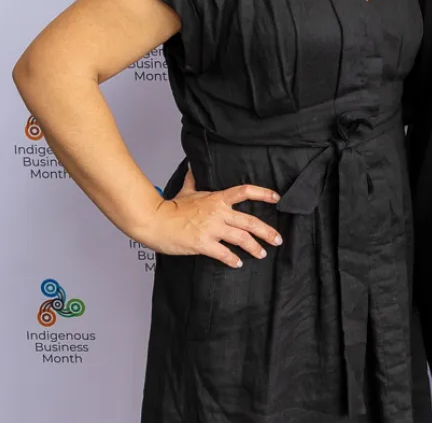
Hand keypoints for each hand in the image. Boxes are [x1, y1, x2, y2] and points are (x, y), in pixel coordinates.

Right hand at [143, 168, 282, 268]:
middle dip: (267, 231)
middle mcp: (218, 213)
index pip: (245, 192)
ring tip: (262, 254)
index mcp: (217, 199)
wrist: (154, 221)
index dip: (263, 194)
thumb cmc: (170, 208)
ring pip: (242, 238)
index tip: (276, 198)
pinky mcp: (203, 244)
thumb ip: (192, 180)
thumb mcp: (185, 191)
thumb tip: (191, 167)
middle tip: (278, 239)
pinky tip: (238, 264)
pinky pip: (224, 253)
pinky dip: (233, 260)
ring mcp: (211, 229)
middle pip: (250, 221)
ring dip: (254, 248)